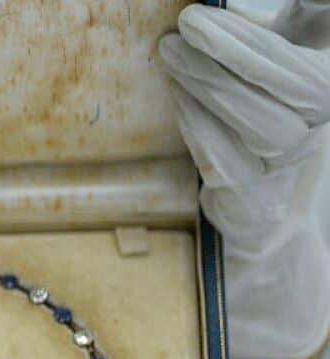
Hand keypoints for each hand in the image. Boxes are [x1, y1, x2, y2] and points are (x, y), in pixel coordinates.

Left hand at [157, 2, 329, 358]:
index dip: (246, 40)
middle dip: (225, 58)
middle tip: (179, 33)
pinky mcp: (249, 201)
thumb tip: (267, 1)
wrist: (261, 211)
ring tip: (171, 58)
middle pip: (280, 93)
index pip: (297, 65)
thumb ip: (285, 37)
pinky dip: (198, 124)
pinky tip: (177, 98)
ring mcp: (283, 171)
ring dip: (208, 88)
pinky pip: (224, 160)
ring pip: (257, 127)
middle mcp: (314, 136)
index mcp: (325, 98)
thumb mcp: (276, 77)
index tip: (199, 17)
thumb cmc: (260, 126)